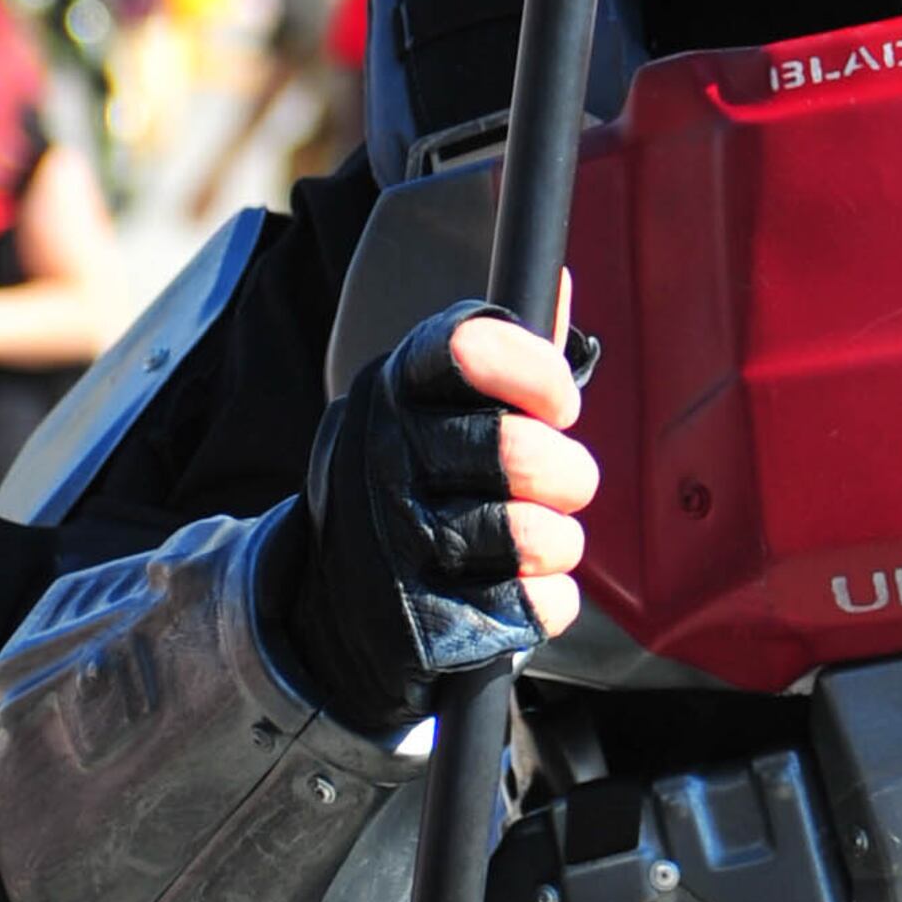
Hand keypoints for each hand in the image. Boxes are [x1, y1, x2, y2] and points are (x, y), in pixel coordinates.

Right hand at [293, 296, 598, 723]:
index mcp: (397, 389)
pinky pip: (532, 606)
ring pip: (533, 534)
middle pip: (520, 452)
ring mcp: (397, 543)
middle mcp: (386, 458)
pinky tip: (528, 587)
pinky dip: (548, 600)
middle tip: (563, 482)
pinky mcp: (421, 621)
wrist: (335, 601)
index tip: (560, 402)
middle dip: (567, 472)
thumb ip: (504, 356)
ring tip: (544, 538)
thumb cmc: (419, 484)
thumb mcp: (438, 407)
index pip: (473, 351)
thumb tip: (557, 281)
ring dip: (558, 540)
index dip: (537, 374)